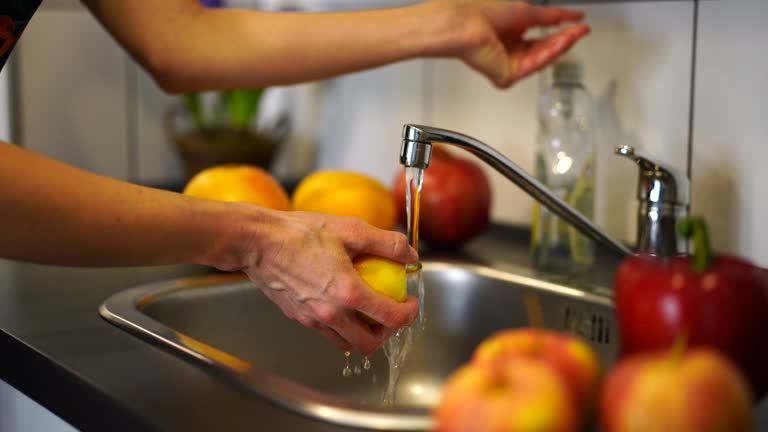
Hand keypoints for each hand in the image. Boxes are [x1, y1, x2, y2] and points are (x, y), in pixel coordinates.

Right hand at [243, 209, 418, 354]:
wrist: (257, 241)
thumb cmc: (300, 232)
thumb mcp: (351, 229)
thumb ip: (387, 243)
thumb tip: (410, 254)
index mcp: (348, 293)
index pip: (391, 318)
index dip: (409, 313)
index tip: (411, 302)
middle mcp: (331, 314)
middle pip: (370, 343)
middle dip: (388, 333)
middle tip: (392, 312)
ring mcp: (312, 319)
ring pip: (346, 343)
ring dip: (363, 333)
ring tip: (368, 310)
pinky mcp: (298, 317)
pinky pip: (327, 332)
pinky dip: (341, 326)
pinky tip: (341, 303)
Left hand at [426, 0, 589, 87]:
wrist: (464, 23)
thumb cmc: (482, 12)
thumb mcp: (526, 11)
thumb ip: (552, 16)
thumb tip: (574, 15)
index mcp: (510, 32)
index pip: (541, 35)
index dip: (562, 30)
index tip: (580, 24)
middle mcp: (508, 49)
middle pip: (543, 49)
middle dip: (564, 39)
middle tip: (580, 31)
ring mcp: (507, 64)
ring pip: (541, 58)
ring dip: (559, 46)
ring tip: (574, 35)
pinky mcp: (505, 75)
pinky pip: (533, 66)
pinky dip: (548, 54)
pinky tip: (561, 43)